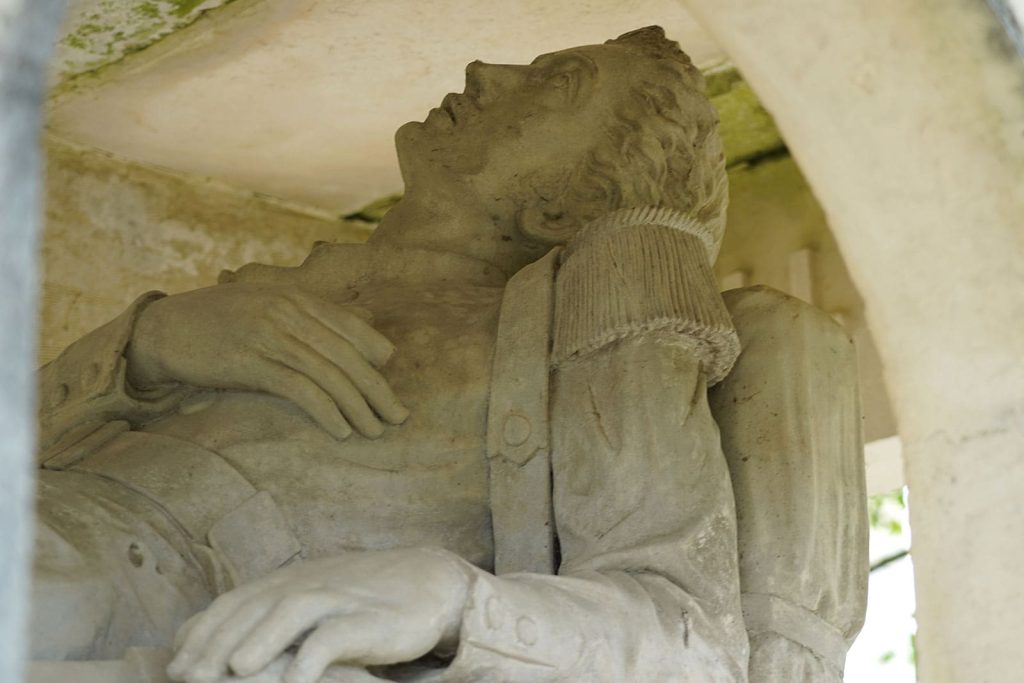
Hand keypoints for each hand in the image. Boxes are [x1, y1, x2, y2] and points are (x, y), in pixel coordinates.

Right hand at [126, 283, 407, 439]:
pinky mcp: (250, 362)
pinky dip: (326, 411)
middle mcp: (288, 312)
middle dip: (378, 389)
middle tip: (399, 417)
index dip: (378, 356)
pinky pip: (300, 388)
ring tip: (375, 431)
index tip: (392, 384)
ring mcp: (269, 335)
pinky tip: (341, 430)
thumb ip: (313, 316)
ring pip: (329, 374)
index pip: (351, 326)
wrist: (162, 330)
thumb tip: (367, 326)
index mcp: (295, 297)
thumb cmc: (220, 324)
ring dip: (358, 407)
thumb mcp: (268, 309)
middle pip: (347, 355)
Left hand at [167, 548, 472, 682]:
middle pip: (252, 608)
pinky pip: (335, 636)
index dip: (201, 634)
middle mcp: (306, 585)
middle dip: (216, 643)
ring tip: (235, 671)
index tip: (176, 668)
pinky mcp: (367, 618)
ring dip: (259, 640)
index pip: (232, 603)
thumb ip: (269, 616)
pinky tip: (297, 681)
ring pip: (290, 612)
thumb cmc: (364, 597)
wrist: (429, 581)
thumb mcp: (312, 599)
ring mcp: (337, 599)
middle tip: (189, 678)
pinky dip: (312, 657)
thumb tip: (219, 647)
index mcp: (287, 582)